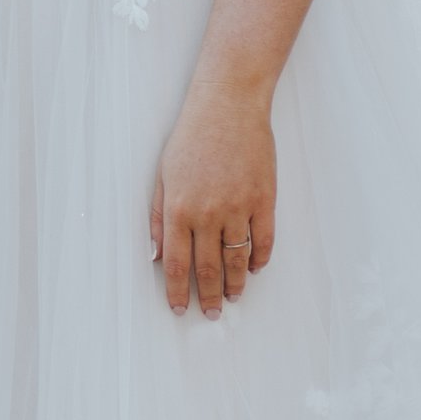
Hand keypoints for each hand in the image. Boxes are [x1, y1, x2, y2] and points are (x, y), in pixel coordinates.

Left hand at [150, 79, 274, 318]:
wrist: (228, 106)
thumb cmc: (191, 137)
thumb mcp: (163, 176)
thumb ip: (159, 218)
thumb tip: (155, 254)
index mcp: (179, 209)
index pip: (176, 264)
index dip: (177, 292)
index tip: (179, 308)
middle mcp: (209, 213)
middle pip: (209, 268)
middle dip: (208, 296)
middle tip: (211, 313)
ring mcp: (239, 207)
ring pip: (238, 259)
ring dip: (236, 284)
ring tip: (234, 298)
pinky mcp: (265, 199)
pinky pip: (264, 240)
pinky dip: (260, 258)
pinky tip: (255, 268)